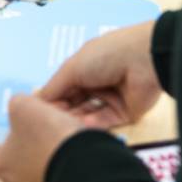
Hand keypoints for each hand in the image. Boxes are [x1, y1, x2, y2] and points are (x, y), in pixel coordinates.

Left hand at [0, 93, 88, 181]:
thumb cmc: (48, 138)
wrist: (82, 168)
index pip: (2, 147)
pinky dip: (68, 171)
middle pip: (22, 161)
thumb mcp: (25, 105)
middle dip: (36, 147)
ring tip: (69, 143)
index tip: (32, 124)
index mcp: (1, 165)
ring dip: (53, 159)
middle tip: (52, 132)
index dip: (18, 131)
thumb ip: (16, 104)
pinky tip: (78, 157)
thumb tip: (19, 107)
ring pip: (43, 173)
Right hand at [35, 21, 161, 128]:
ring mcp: (111, 99)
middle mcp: (97, 83)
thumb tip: (37, 102)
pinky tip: (83, 126)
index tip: (38, 115)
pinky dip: (94, 124)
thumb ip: (54, 87)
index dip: (52, 101)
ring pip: (88, 115)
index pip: (63, 89)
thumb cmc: (106, 55)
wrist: (145, 59)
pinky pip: (105, 122)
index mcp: (85, 68)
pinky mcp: (124, 113)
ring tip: (65, 126)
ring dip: (76, 120)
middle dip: (63, 113)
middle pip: (74, 104)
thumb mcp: (73, 67)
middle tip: (51, 124)